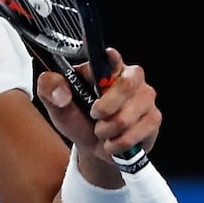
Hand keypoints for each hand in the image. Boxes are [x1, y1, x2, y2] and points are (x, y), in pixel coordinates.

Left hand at [36, 47, 160, 163]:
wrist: (93, 147)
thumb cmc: (77, 118)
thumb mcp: (55, 105)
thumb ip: (49, 89)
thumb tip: (61, 91)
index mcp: (104, 67)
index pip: (111, 56)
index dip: (112, 57)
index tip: (108, 55)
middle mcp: (130, 77)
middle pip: (125, 86)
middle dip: (105, 108)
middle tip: (94, 116)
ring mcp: (145, 97)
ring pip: (127, 116)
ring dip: (108, 130)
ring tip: (101, 130)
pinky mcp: (154, 118)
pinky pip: (137, 133)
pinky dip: (119, 143)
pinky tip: (113, 141)